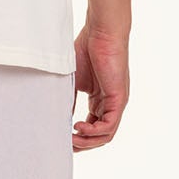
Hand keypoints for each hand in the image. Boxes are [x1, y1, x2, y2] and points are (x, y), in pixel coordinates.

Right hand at [73, 23, 128, 151]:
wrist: (100, 32)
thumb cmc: (86, 50)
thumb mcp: (72, 81)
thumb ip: (68, 101)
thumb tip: (59, 120)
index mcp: (100, 101)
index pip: (92, 129)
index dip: (78, 139)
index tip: (62, 141)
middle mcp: (110, 105)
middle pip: (99, 137)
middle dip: (82, 145)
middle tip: (65, 146)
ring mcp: (116, 103)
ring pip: (105, 136)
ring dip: (87, 142)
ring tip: (70, 140)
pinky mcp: (119, 99)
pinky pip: (108, 126)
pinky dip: (93, 132)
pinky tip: (77, 127)